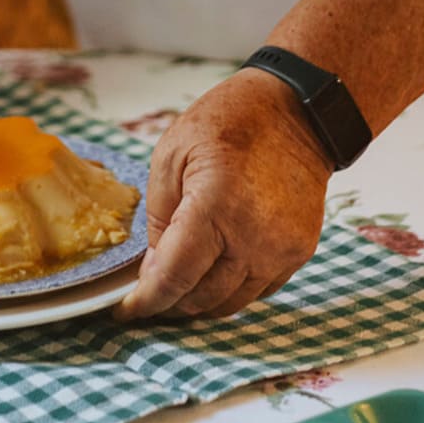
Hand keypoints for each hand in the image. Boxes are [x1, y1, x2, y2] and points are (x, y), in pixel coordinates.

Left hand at [114, 68, 331, 319]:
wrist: (296, 112)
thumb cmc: (228, 123)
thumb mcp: (171, 156)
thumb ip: (159, 220)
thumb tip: (154, 272)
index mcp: (215, 208)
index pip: (174, 278)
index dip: (145, 302)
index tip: (124, 310)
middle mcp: (254, 237)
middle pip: (201, 298)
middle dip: (168, 302)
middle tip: (148, 291)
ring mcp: (281, 249)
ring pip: (230, 303)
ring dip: (199, 300)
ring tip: (179, 283)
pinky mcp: (299, 251)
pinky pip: (257, 290)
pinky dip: (230, 289)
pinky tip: (213, 269)